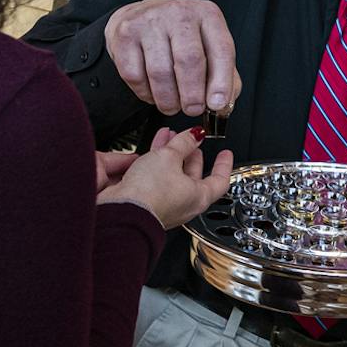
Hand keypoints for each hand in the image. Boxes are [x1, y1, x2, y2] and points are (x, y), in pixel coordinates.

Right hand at [99, 127, 233, 228]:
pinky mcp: (149, 202)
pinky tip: (153, 149)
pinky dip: (158, 163)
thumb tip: (194, 135)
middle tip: (192, 141)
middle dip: (192, 154)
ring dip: (172, 154)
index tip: (225, 154)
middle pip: (194, 175)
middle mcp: (185, 204)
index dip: (223, 164)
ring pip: (174, 175)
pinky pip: (158, 179)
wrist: (121, 211)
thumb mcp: (169, 157)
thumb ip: (183, 143)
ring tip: (170, 137)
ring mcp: (167, 204)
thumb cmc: (149, 194)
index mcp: (200, 197)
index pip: (220, 180)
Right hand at [104, 0, 242, 116]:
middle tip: (192, 110)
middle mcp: (179, 13)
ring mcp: (149, 21)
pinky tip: (153, 94)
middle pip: (188, 60)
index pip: (221, 49)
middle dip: (192, 95)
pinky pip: (135, 75)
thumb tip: (222, 105)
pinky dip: (146, 94)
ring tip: (172, 106)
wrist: (141, 18)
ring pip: (160, 72)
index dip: (221, 82)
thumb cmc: (181, 39)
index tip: (217, 105)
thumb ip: (224, 77)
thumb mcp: (209, 49)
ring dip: (168, 100)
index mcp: (208, 15)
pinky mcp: (124, 34)